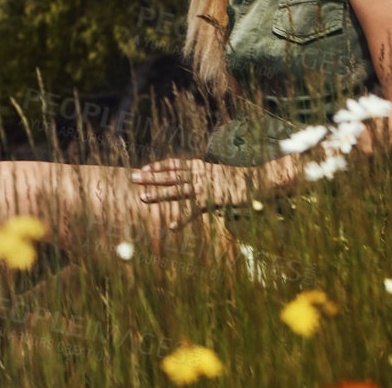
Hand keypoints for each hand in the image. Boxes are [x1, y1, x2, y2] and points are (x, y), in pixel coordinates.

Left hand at [131, 158, 254, 226]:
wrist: (258, 181)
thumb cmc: (241, 180)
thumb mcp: (220, 175)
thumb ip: (207, 178)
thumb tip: (198, 182)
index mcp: (200, 167)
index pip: (174, 164)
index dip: (158, 166)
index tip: (143, 168)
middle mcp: (198, 175)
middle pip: (169, 175)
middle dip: (150, 177)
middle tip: (132, 177)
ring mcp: (203, 187)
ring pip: (175, 190)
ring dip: (158, 194)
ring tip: (142, 198)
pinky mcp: (211, 200)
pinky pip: (193, 211)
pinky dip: (183, 219)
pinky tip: (172, 226)